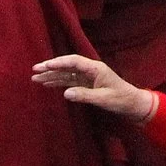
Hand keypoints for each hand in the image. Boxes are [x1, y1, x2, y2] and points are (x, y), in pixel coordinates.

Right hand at [33, 53, 158, 121]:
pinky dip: (58, 82)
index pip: (74, 62)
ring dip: (52, 76)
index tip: (45, 66)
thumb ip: (84, 95)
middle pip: (67, 66)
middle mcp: (90, 70)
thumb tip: (65, 93)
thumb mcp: (103, 99)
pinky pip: (69, 81)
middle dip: (51, 68)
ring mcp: (87, 77)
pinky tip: (48, 84)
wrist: (131, 104)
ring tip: (36, 78)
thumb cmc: (120, 99)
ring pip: (66, 74)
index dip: (59, 63)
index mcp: (95, 68)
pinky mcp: (86, 85)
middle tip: (34, 70)